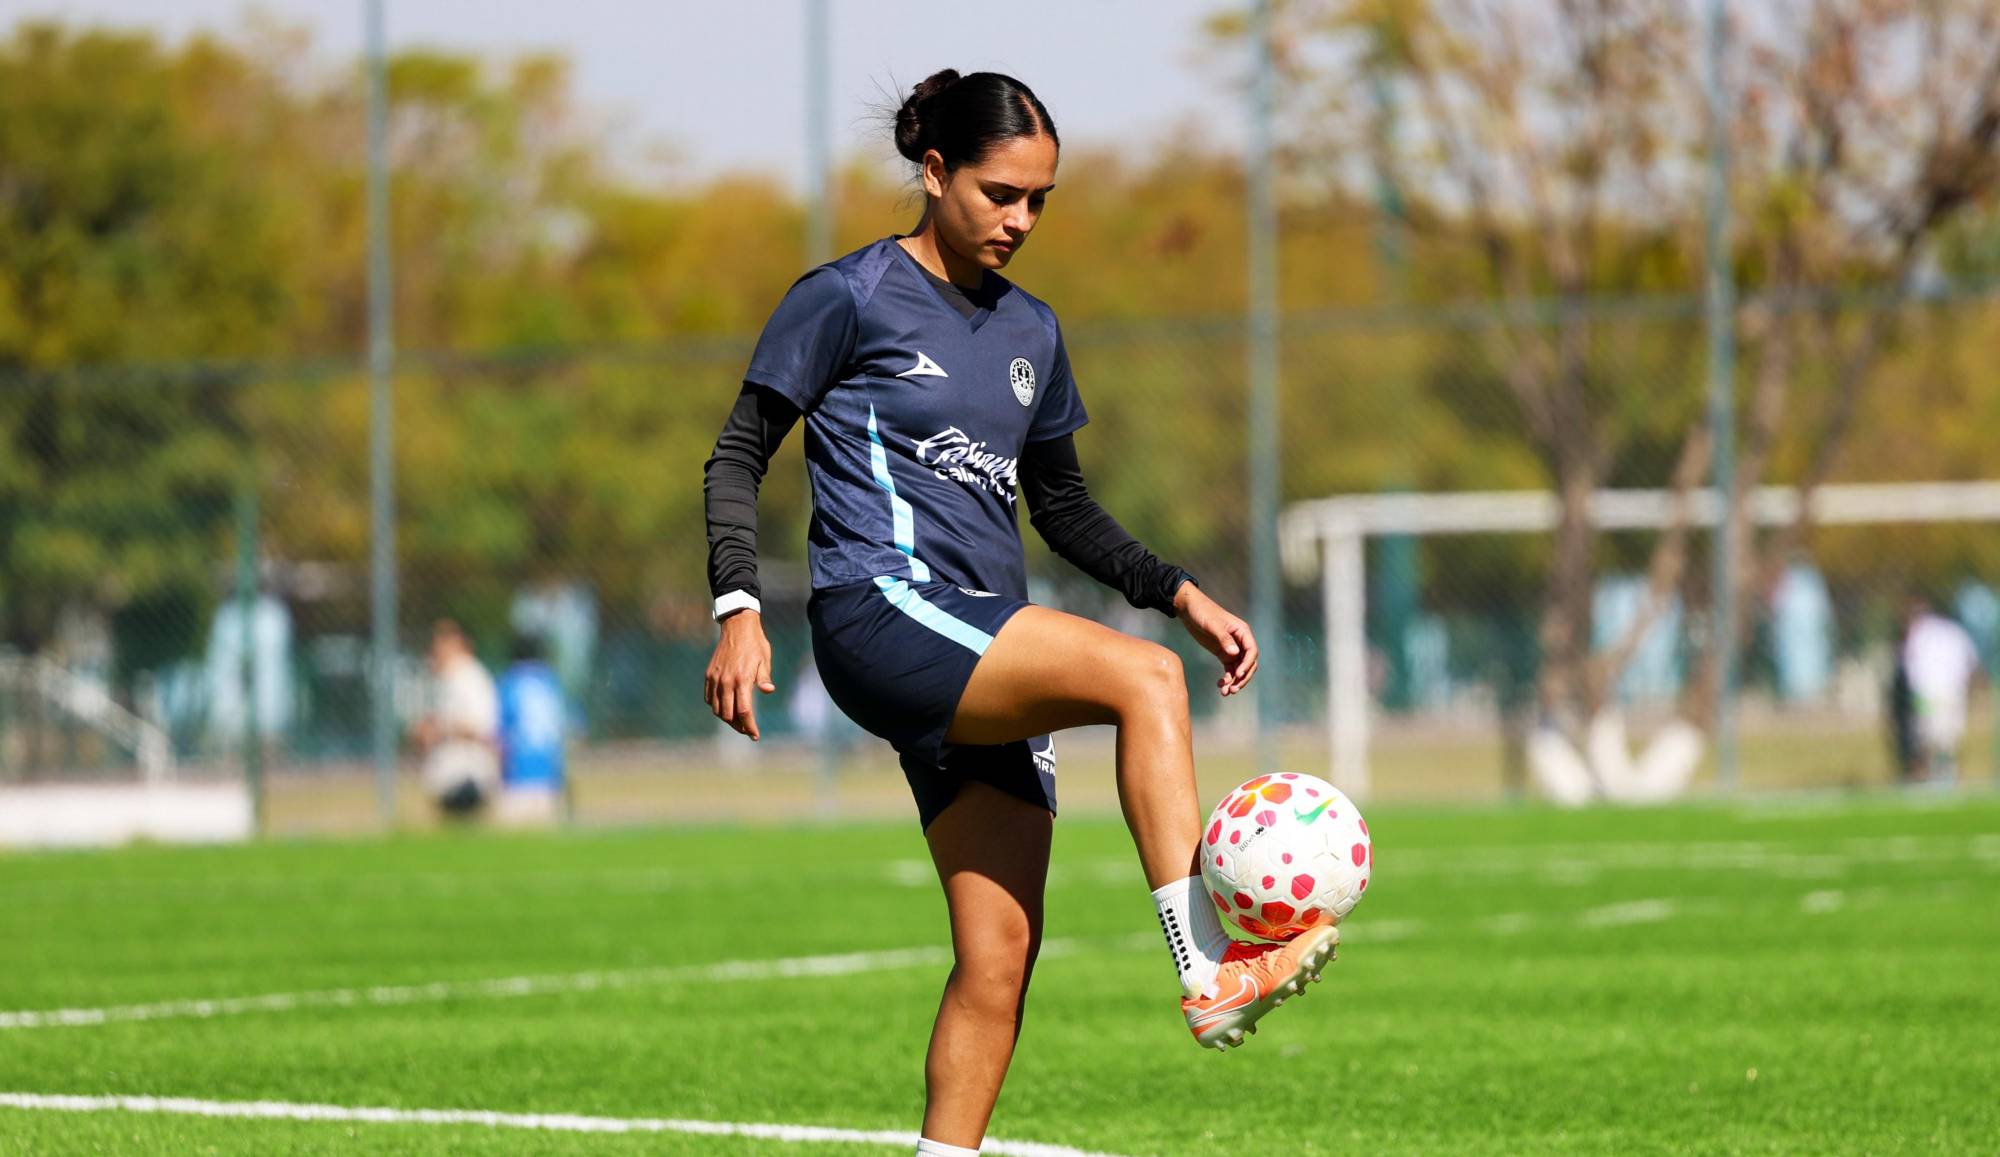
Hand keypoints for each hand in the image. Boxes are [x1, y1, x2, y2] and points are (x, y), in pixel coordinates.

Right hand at [704, 610, 775, 739]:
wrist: (737, 627)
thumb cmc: (755, 644)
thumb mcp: (764, 660)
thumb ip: (764, 678)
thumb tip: (768, 690)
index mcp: (742, 679)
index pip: (744, 711)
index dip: (749, 726)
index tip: (755, 735)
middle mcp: (726, 681)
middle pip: (728, 715)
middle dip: (738, 726)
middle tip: (747, 730)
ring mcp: (715, 678)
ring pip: (716, 709)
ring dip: (726, 719)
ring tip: (738, 722)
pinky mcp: (709, 675)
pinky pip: (709, 698)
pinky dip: (716, 707)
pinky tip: (725, 708)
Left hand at [1173, 582, 1257, 696]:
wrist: (1189, 609)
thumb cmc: (1202, 612)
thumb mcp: (1212, 624)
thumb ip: (1224, 638)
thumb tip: (1235, 654)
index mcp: (1242, 632)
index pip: (1252, 651)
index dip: (1247, 665)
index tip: (1238, 675)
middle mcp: (1240, 641)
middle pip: (1248, 663)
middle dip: (1242, 677)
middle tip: (1233, 689)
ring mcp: (1232, 648)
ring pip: (1238, 669)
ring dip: (1234, 681)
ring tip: (1225, 692)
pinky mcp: (1223, 653)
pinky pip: (1229, 669)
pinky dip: (1227, 678)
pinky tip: (1220, 685)